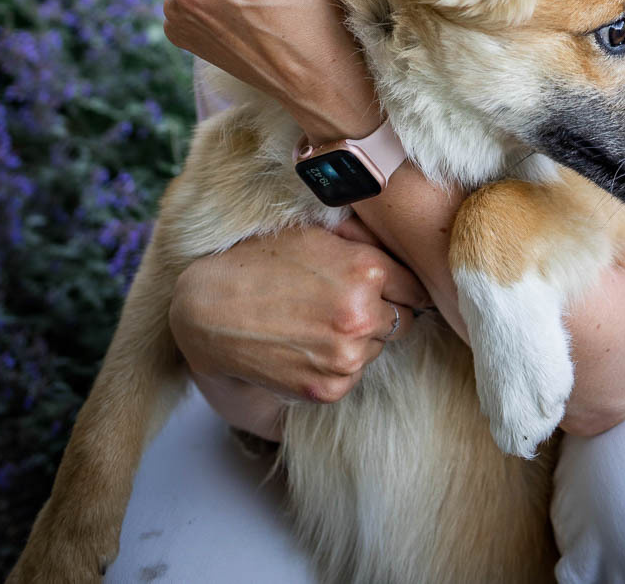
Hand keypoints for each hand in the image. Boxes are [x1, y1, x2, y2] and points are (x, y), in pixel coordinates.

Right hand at [169, 218, 431, 406]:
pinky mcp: (327, 389)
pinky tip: (308, 346)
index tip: (389, 289)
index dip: (400, 287)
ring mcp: (346, 357)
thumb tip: (402, 246)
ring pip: (376, 350)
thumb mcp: (316, 234)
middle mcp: (363, 315)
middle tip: (344, 304)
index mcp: (368, 270)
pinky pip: (352, 377)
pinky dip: (337, 365)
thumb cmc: (261, 262)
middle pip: (401, 321)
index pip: (415, 287)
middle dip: (381, 313)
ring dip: (359, 341)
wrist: (209, 310)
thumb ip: (364, 242)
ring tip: (318, 323)